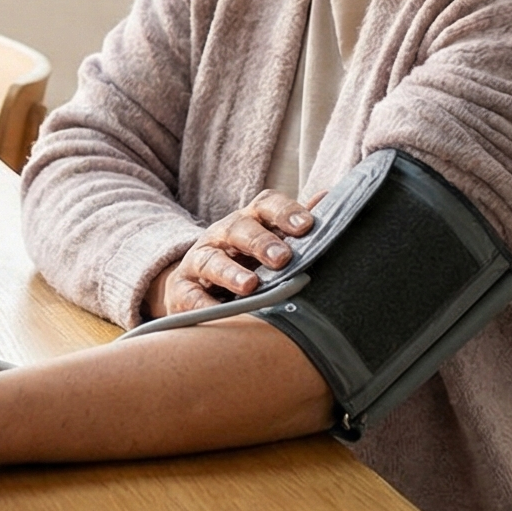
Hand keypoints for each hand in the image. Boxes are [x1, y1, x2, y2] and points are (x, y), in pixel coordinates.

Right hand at [146, 190, 312, 316]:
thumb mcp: (268, 240)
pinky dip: (202, 305)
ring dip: (230, 272)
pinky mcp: (182, 290)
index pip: (265, 205)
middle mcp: (221, 236)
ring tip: (250, 286)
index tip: (307, 226)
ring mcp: (198, 262)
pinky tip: (215, 312)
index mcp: (249, 221)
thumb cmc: (242, 261)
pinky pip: (190, 295)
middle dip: (260, 242)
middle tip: (283, 258)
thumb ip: (295, 225)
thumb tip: (329, 198)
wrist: (194, 286)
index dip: (285, 212)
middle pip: (238, 228)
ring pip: (211, 261)